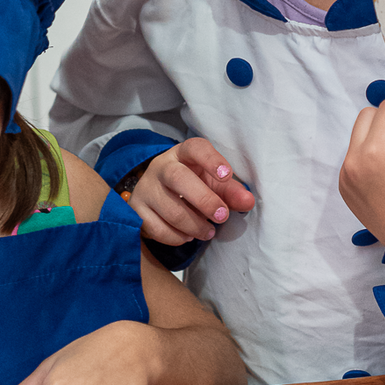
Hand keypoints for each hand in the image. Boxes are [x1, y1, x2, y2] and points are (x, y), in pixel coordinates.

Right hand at [127, 139, 255, 245]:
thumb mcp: (213, 184)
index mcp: (183, 154)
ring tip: (209, 231)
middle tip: (222, 216)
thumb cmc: (193, 185)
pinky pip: (157, 228)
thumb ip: (231, 192)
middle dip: (204, 200)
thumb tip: (248, 202)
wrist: (158, 196)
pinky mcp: (136, 210)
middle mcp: (161, 167)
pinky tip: (187, 236)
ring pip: (169, 208)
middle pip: (178, 178)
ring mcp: (145, 188)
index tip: (227, 174)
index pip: (195, 148)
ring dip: (194, 225)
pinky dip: (177, 237)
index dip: (211, 160)